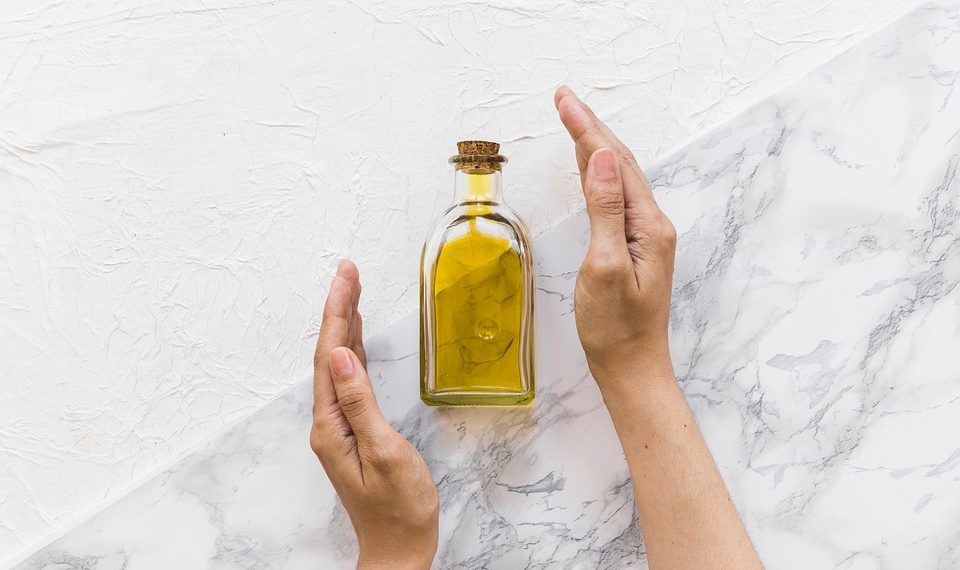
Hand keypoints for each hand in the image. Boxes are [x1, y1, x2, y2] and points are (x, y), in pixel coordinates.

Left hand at [310, 260, 438, 569]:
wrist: (398, 548)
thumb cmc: (399, 508)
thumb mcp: (384, 453)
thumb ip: (361, 403)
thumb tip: (342, 356)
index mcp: (332, 424)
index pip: (330, 355)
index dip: (337, 311)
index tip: (346, 276)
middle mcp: (329, 421)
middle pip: (329, 352)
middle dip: (338, 308)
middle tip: (349, 269)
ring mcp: (340, 425)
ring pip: (338, 362)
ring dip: (344, 324)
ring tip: (353, 289)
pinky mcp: (354, 430)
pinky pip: (349, 378)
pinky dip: (353, 350)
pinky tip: (358, 336)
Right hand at [554, 86, 677, 389]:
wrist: (631, 368)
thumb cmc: (615, 328)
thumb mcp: (605, 266)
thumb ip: (605, 210)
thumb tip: (599, 159)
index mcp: (648, 225)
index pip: (613, 163)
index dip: (586, 129)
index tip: (563, 101)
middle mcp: (652, 224)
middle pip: (619, 162)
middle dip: (590, 127)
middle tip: (563, 98)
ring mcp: (644, 235)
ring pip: (618, 177)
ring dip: (594, 145)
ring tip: (573, 119)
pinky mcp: (633, 247)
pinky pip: (615, 197)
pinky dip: (597, 173)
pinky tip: (588, 166)